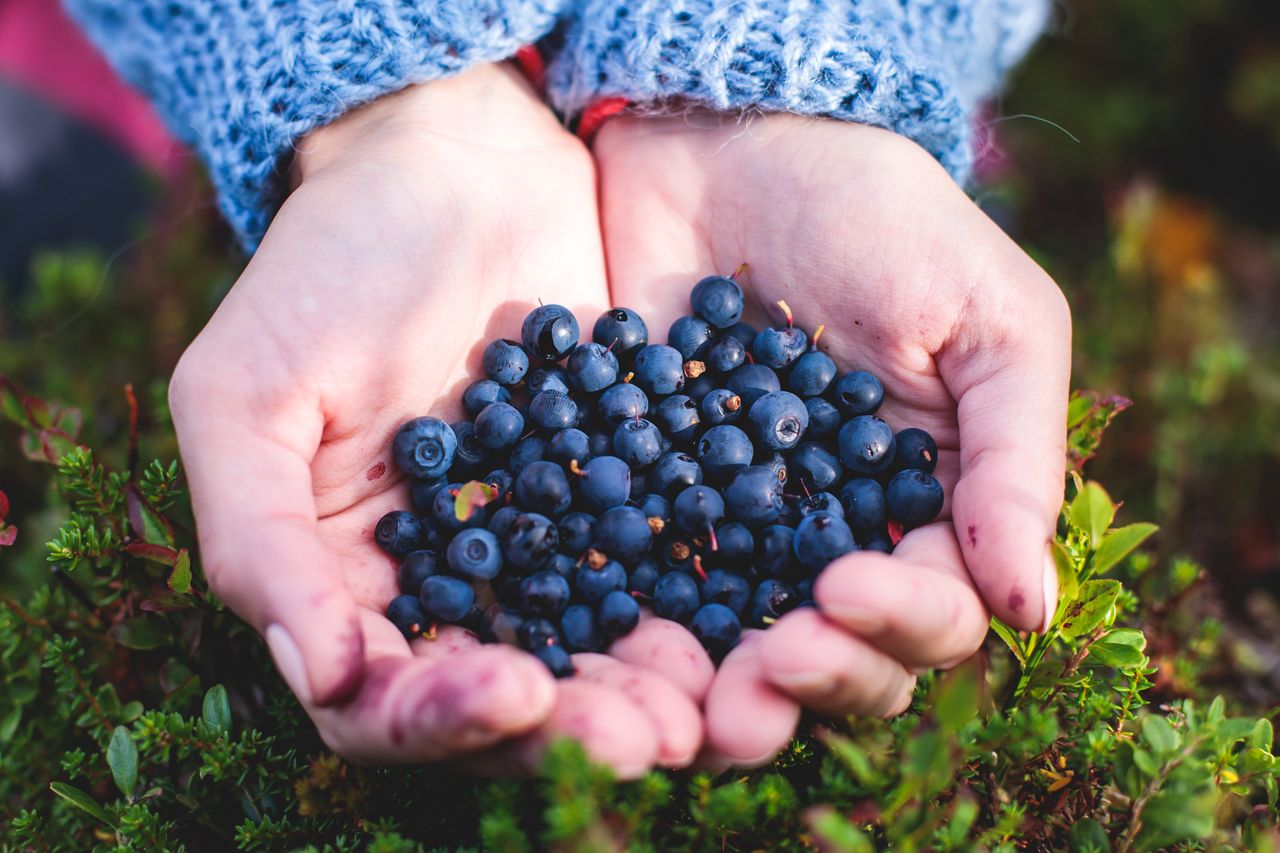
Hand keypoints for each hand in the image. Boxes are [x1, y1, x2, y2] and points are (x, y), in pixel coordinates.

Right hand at [169, 65, 706, 775]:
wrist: (456, 162)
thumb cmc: (328, 266)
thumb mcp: (246, 393)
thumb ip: (260, 541)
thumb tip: (323, 683)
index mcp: (340, 581)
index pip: (378, 699)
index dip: (441, 719)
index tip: (515, 691)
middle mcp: (439, 583)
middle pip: (499, 698)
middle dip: (568, 728)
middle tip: (645, 738)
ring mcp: (534, 542)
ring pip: (585, 653)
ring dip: (638, 692)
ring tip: (698, 707)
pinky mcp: (613, 493)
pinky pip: (649, 571)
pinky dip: (687, 610)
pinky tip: (732, 625)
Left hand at [593, 113, 1070, 763]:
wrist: (730, 140)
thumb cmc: (882, 217)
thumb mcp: (987, 320)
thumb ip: (1012, 460)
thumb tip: (1034, 613)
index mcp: (931, 505)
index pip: (935, 608)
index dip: (899, 622)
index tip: (841, 587)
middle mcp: (836, 535)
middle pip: (841, 655)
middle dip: (813, 679)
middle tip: (763, 674)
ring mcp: (734, 525)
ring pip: (740, 647)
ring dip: (724, 691)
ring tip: (696, 711)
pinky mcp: (645, 498)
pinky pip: (642, 582)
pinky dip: (632, 628)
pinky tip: (608, 647)